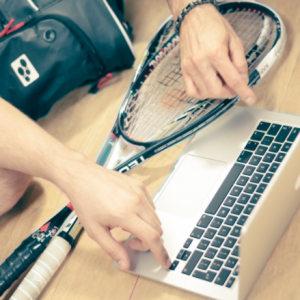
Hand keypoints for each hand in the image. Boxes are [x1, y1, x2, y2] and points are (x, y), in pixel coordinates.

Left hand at [57, 153, 170, 270]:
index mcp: (125, 214)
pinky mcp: (140, 184)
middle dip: (149, 241)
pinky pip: (151, 204)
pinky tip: (129, 211)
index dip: (160, 252)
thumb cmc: (86, 200)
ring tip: (127, 224)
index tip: (164, 260)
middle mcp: (136, 201)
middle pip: (157, 228)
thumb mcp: (95, 230)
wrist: (83, 176)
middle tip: (131, 241)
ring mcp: (139, 191)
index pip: (152, 237)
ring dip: (147, 226)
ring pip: (155, 217)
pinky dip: (145, 213)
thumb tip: (125, 263)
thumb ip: (112, 249)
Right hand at [178, 4, 256, 104]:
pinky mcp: (184, 70)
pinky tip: (208, 86)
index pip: (232, 79)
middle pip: (216, 90)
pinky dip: (201, 94)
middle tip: (233, 87)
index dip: (243, 91)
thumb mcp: (234, 39)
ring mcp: (190, 67)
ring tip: (221, 84)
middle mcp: (200, 62)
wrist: (193, 17)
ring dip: (216, 93)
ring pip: (204, 93)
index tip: (250, 99)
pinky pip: (191, 91)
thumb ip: (240, 61)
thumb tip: (243, 79)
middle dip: (228, 92)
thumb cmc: (213, 25)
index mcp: (215, 53)